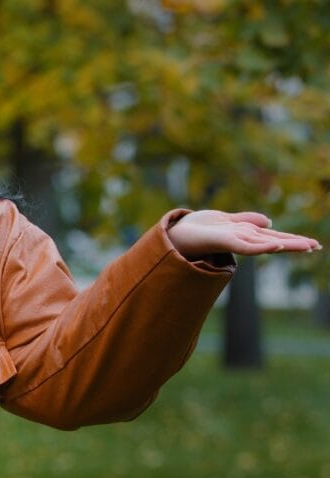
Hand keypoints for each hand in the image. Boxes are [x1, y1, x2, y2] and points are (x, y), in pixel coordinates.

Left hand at [168, 210, 320, 258]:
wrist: (173, 234)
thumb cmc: (196, 229)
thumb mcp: (225, 219)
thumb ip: (246, 220)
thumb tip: (269, 220)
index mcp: (243, 233)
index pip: (272, 236)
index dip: (291, 239)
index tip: (312, 244)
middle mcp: (241, 238)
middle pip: (273, 240)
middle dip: (294, 243)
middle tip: (317, 247)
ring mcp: (232, 240)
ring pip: (264, 242)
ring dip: (285, 244)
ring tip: (306, 246)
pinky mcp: (222, 241)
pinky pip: (244, 245)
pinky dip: (260, 246)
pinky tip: (275, 246)